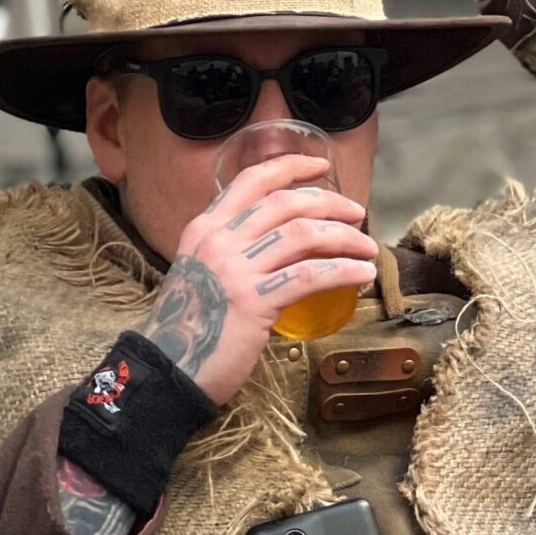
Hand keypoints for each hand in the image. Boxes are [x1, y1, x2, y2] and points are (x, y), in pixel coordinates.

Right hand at [140, 156, 377, 406]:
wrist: (168, 369)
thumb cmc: (189, 328)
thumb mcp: (202, 273)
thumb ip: (232, 253)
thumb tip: (278, 248)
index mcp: (204, 228)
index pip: (251, 181)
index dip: (289, 167)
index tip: (321, 165)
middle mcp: (218, 240)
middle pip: (285, 203)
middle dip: (329, 203)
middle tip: (356, 213)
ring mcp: (234, 269)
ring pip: (303, 235)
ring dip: (344, 238)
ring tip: (367, 247)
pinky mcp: (253, 301)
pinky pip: (309, 276)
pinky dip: (343, 271)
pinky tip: (362, 274)